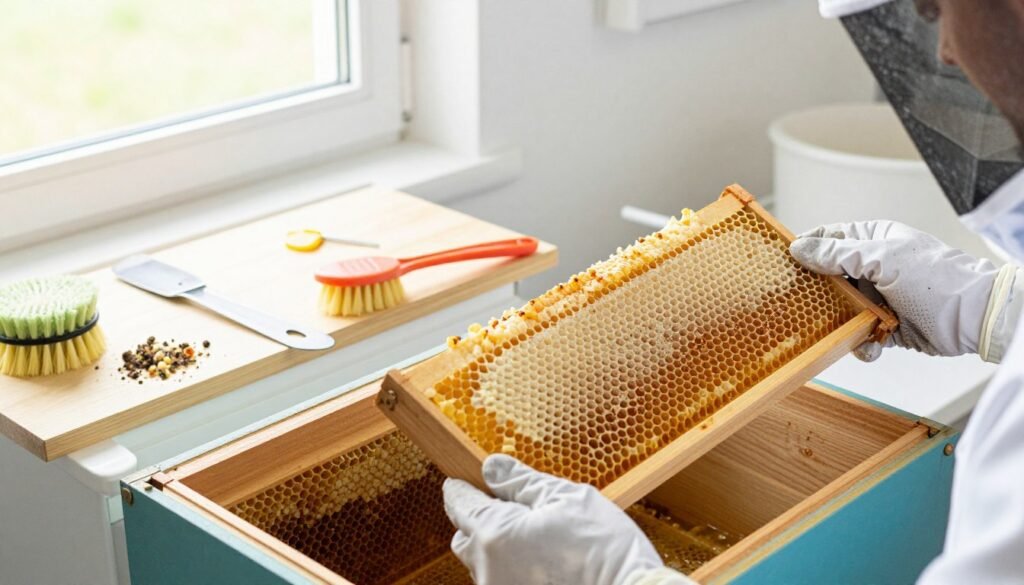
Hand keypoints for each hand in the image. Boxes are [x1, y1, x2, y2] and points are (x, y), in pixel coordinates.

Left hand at [442, 454, 693, 584]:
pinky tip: (543, 562)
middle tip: (511, 508)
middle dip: (480, 520)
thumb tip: (492, 467)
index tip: (465, 482)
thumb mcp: (566, 498)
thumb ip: (522, 481)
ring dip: (498, 548)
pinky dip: (513, 569)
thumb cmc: (603, 550)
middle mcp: (487, 571)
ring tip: (535, 538)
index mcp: (495, 535)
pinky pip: (501, 581)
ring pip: (483, 564)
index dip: (462, 488)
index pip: (460, 505)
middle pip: (465, 538)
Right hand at [789, 220, 1002, 360]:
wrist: (974, 317)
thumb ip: (837, 255)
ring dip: (839, 324)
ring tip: (843, 329)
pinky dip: (860, 344)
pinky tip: (869, 345)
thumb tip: (798, 249)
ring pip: (841, 310)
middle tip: (799, 304)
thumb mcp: (881, 258)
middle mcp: (873, 267)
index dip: (805, 248)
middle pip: (829, 278)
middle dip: (816, 294)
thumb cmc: (935, 278)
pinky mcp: (887, 325)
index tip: (783, 262)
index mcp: (872, 240)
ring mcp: (879, 297)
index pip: (828, 238)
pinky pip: (859, 335)